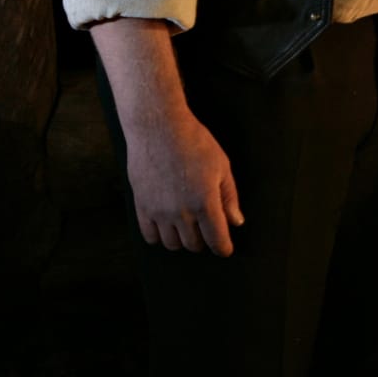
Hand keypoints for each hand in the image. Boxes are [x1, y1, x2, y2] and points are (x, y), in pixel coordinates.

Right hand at [123, 110, 245, 255]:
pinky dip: (160, 236)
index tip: (225, 249)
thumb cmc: (195, 142)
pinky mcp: (141, 206)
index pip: (216, 240)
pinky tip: (167, 226)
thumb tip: (236, 222)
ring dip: (182, 240)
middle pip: (194, 245)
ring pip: (172, 244)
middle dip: (204, 240)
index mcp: (205, 202)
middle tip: (206, 228)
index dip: (223, 248)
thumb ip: (229, 197)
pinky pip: (150, 236)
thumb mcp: (221, 166)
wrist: (159, 128)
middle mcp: (181, 212)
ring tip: (187, 226)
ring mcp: (159, 211)